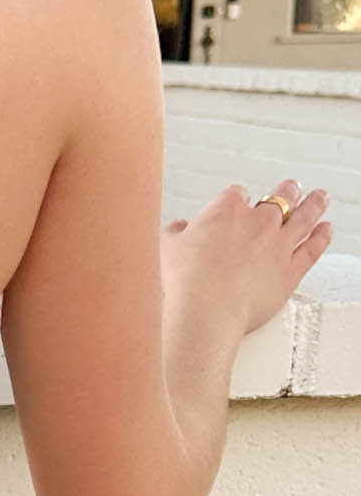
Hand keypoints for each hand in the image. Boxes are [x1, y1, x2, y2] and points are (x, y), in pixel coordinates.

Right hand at [161, 179, 332, 339]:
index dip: (238, 199)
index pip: (237, 194)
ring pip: (303, 218)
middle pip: (278, 198)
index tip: (238, 203)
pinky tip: (326, 229)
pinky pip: (312, 249)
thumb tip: (179, 227)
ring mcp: (278, 245)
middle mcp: (258, 222)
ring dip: (314, 205)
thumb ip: (176, 233)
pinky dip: (322, 238)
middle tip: (291, 187)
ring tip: (320, 197)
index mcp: (226, 211)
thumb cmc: (185, 280)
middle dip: (286, 191)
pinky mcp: (290, 270)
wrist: (207, 309)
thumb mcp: (168, 247)